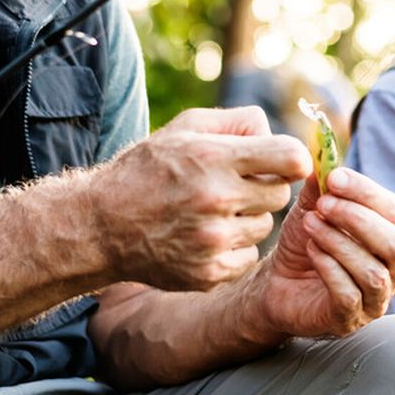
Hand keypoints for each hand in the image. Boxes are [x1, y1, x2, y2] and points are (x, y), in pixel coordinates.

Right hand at [86, 106, 308, 290]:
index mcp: (213, 158)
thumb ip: (237, 121)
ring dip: (250, 217)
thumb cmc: (147, 169)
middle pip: (281, 194)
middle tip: (236, 185)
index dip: (294, 159)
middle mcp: (216, 200)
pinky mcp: (208, 273)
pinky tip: (208, 235)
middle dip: (266, 186)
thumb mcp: (184, 127)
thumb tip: (275, 130)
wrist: (100, 226)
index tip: (282, 161)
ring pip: (266, 226)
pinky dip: (236, 247)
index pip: (292, 159)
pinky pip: (249, 255)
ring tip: (215, 211)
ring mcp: (212, 241)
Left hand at [254, 167, 394, 337]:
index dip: (368, 193)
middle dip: (359, 220)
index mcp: (392, 237)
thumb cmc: (305, 243)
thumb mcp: (312, 209)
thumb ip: (321, 186)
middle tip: (324, 204)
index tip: (334, 177)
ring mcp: (375, 299)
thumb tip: (324, 159)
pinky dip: (329, 268)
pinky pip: (349, 295)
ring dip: (339, 243)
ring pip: (374, 273)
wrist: (276, 283)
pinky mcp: (349, 319)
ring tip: (310, 225)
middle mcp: (393, 271)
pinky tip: (311, 251)